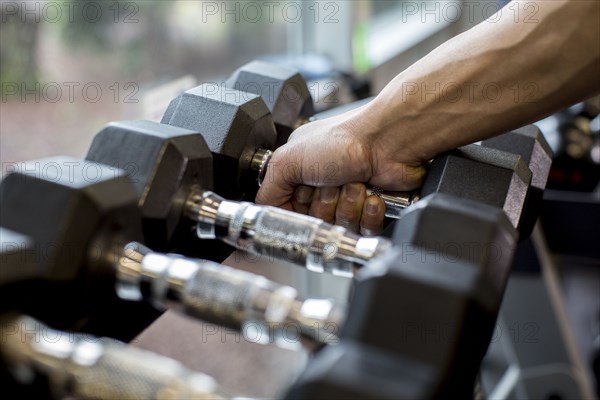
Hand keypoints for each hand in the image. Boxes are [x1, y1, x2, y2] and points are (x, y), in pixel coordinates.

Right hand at [256, 103, 427, 234]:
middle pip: (314, 222)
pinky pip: (364, 230)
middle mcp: (323, 184)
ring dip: (348, 205)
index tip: (303, 198)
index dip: (297, 209)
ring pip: (339, 228)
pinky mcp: (372, 208)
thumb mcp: (288, 161)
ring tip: (354, 182)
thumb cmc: (345, 139)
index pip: (289, 211)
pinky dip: (368, 213)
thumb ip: (267, 190)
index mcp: (299, 171)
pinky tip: (371, 194)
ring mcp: (348, 197)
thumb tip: (262, 211)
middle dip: (324, 205)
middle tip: (331, 182)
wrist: (389, 141)